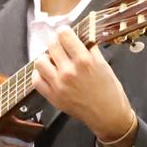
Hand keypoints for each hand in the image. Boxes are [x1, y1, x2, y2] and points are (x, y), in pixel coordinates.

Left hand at [32, 25, 134, 143]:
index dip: (64, 31)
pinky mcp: (53, 97)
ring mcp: (59, 85)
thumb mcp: (104, 64)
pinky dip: (40, 74)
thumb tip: (80, 36)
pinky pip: (36, 80)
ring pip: (40, 62)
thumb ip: (90, 49)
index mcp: (84, 61)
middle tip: (59, 44)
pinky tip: (48, 73)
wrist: (108, 115)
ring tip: (53, 60)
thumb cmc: (109, 90)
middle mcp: (69, 71)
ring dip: (46, 58)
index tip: (65, 32)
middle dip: (55, 41)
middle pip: (52, 45)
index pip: (65, 35)